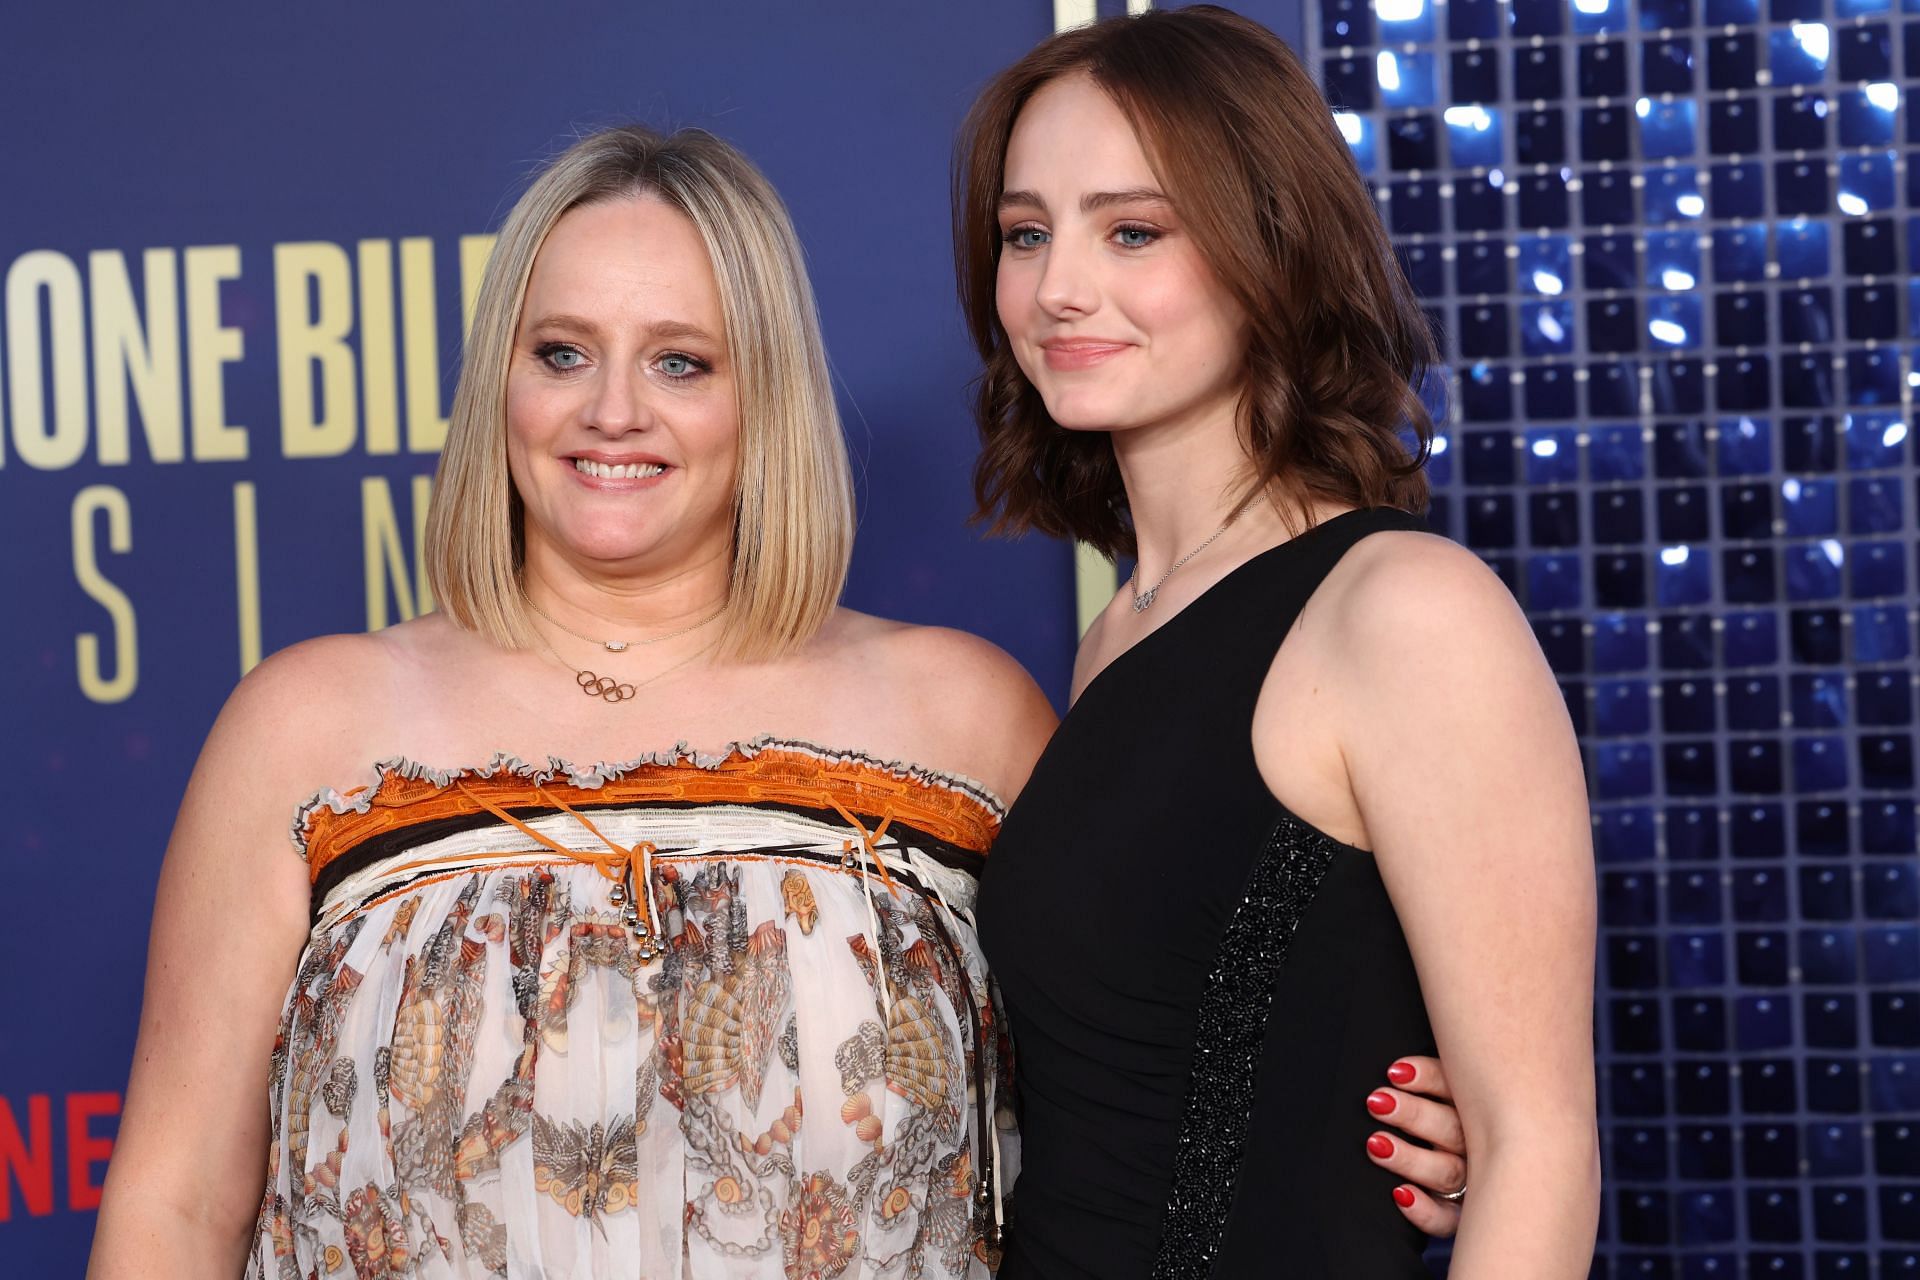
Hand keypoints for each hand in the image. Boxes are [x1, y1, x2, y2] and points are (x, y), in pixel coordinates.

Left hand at [1363, 1056, 1467, 1236]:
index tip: (1395, 1072)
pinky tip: (1401, 1195)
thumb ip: (1441, 1074)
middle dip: (1413, 1115)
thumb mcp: (1453, 1088)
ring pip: (1448, 1172)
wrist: (1499, 1176)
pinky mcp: (1463, 1215)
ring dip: (1410, 1158)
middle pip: (1452, 1130)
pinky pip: (1448, 1219)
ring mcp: (1475, 1182)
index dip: (1427, 1077)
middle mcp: (1480, 1144)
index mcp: (1478, 1106)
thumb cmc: (1452, 1114)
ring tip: (1376, 1144)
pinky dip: (1425, 1210)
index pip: (1457, 1087)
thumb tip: (1398, 1063)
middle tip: (1377, 1102)